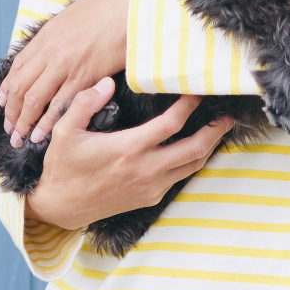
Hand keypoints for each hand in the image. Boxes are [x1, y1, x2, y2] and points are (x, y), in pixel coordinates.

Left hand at [0, 0, 131, 145]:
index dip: (7, 88)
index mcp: (46, 35)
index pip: (17, 67)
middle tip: (10, 127)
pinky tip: (43, 134)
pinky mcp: (85, 78)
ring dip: (26, 121)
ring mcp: (66, 66)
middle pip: (21, 87)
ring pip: (35, 99)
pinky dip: (49, 122)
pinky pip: (60, 105)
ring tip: (21, 137)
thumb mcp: (73, 13)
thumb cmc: (109, 8)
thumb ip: (59, 32)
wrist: (133, 10)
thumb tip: (54, 43)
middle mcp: (50, 52)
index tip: (3, 103)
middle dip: (12, 111)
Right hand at [26, 78, 234, 229]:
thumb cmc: (63, 166)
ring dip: (208, 147)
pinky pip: (179, 177)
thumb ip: (85, 103)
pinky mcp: (149, 198)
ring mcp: (150, 187)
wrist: (61, 207)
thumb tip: (107, 82)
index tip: (198, 91)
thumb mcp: (64, 131)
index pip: (171, 124)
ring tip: (219, 129)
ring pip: (192, 166)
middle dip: (216, 131)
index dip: (189, 105)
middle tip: (229, 115)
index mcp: (129, 149)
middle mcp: (146, 170)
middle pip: (195, 149)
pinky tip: (193, 148)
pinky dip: (192, 161)